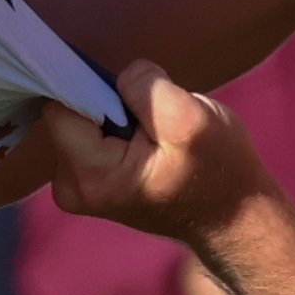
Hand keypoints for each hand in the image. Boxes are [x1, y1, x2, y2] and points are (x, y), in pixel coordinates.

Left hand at [32, 62, 268, 243]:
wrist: (233, 218)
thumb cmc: (218, 172)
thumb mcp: (191, 118)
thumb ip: (145, 89)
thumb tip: (119, 77)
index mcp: (89, 176)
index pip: (60, 108)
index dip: (93, 88)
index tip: (130, 95)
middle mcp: (71, 187)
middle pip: (69, 114)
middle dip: (110, 105)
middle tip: (152, 124)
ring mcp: (79, 187)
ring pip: (83, 122)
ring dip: (118, 117)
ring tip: (154, 137)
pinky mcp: (91, 181)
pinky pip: (93, 135)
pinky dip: (120, 130)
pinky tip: (147, 144)